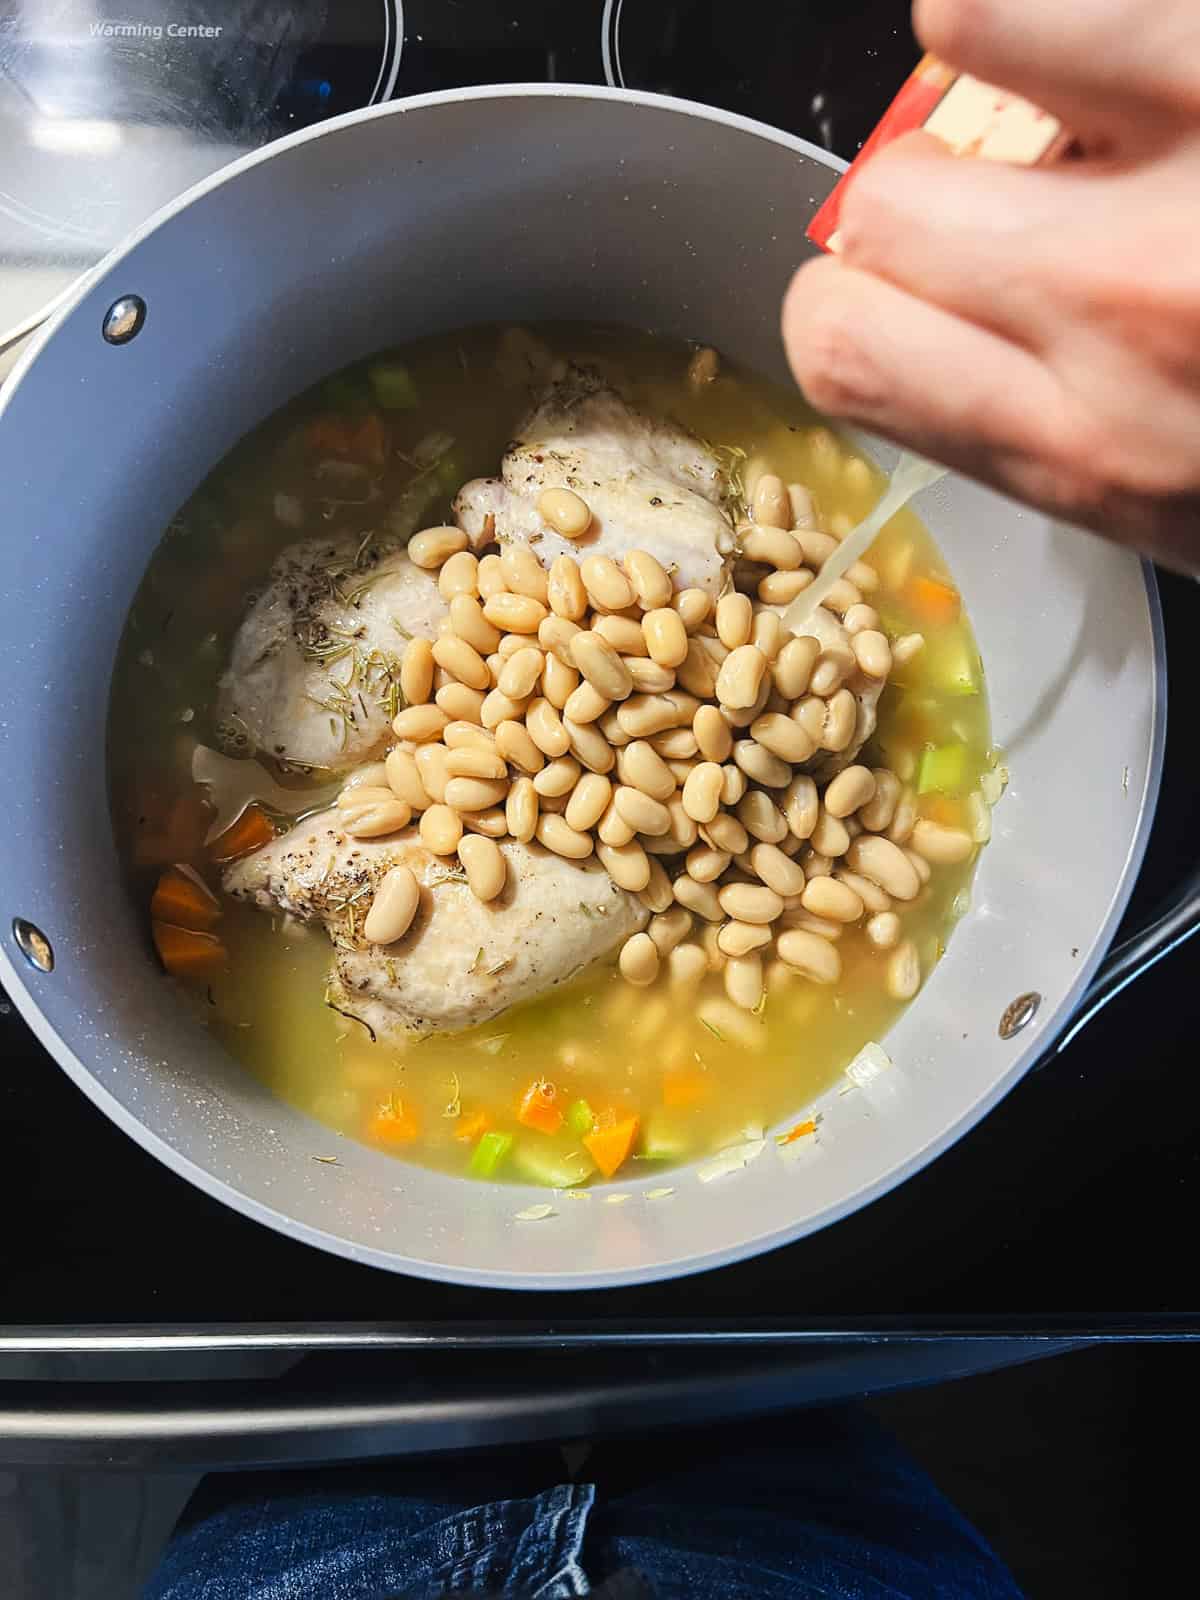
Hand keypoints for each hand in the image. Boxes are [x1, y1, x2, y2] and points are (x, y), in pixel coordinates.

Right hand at [781, 0, 1199, 572]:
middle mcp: (1120, 315)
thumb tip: (958, 340)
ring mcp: (1191, 181)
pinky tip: (1098, 55)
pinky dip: (1025, 14)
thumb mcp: (1178, 517)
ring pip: (954, 53)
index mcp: (1087, 451)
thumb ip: (1054, 436)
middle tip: (1006, 209)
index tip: (903, 300)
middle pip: (880, 212)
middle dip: (919, 201)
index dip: (857, 304)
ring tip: (1066, 101)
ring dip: (983, 65)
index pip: (845, 347)